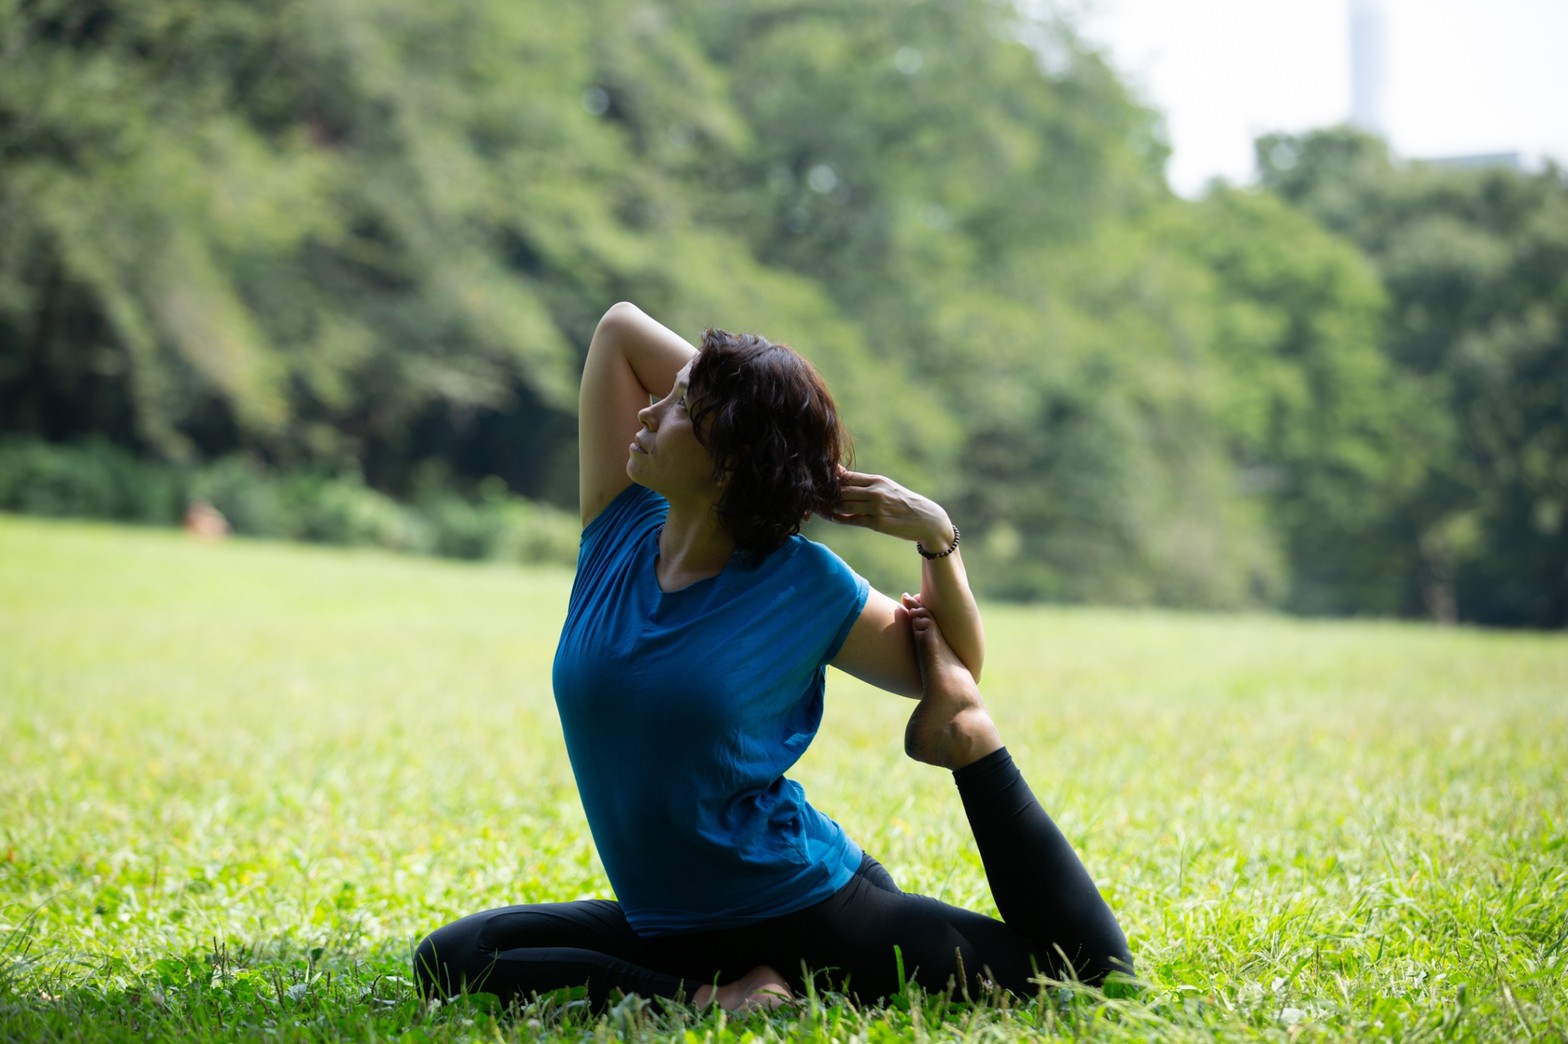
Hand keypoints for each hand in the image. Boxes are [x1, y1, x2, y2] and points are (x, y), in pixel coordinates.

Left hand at [830, 469, 954, 547]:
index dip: (830, 479)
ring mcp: (876, 508)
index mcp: (877, 480)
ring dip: (829, 506)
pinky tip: (832, 517)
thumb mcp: (886, 487)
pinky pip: (851, 520)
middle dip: (826, 493)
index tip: (818, 482)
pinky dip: (839, 518)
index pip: (847, 476)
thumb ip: (864, 483)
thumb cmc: (904, 502)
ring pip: (843, 504)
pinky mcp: (878, 523)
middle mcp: (876, 491)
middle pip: (841, 489)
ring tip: (821, 507)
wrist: (927, 519)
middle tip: (814, 496)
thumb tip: (841, 474)